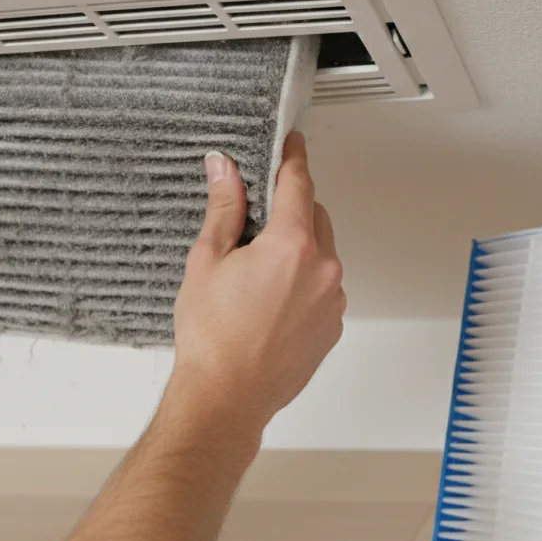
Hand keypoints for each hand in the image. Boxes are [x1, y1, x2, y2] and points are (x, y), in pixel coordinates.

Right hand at [170, 132, 345, 433]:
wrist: (226, 397)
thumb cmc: (212, 338)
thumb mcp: (207, 260)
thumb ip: (224, 208)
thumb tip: (225, 169)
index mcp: (292, 245)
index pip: (298, 183)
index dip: (292, 157)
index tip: (291, 143)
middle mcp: (323, 269)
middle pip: (314, 216)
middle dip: (289, 211)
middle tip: (254, 224)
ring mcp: (333, 300)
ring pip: (322, 253)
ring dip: (298, 249)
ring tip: (256, 274)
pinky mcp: (333, 326)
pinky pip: (324, 287)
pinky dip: (304, 282)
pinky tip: (269, 301)